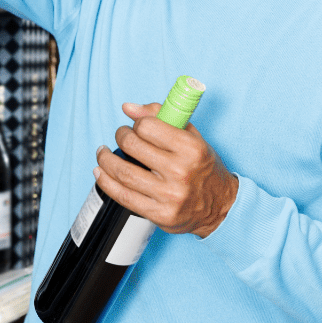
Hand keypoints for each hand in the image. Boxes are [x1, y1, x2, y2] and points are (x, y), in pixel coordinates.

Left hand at [94, 102, 238, 238]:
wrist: (220, 206)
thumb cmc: (203, 168)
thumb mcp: (192, 137)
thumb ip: (162, 118)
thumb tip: (128, 108)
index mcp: (191, 148)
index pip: (148, 127)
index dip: (136, 123)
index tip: (135, 126)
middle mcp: (180, 171)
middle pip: (132, 146)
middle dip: (120, 136)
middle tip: (120, 136)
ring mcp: (169, 195)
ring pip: (124, 172)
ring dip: (105, 159)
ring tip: (103, 153)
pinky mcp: (160, 214)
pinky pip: (124, 196)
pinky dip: (106, 182)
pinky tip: (101, 173)